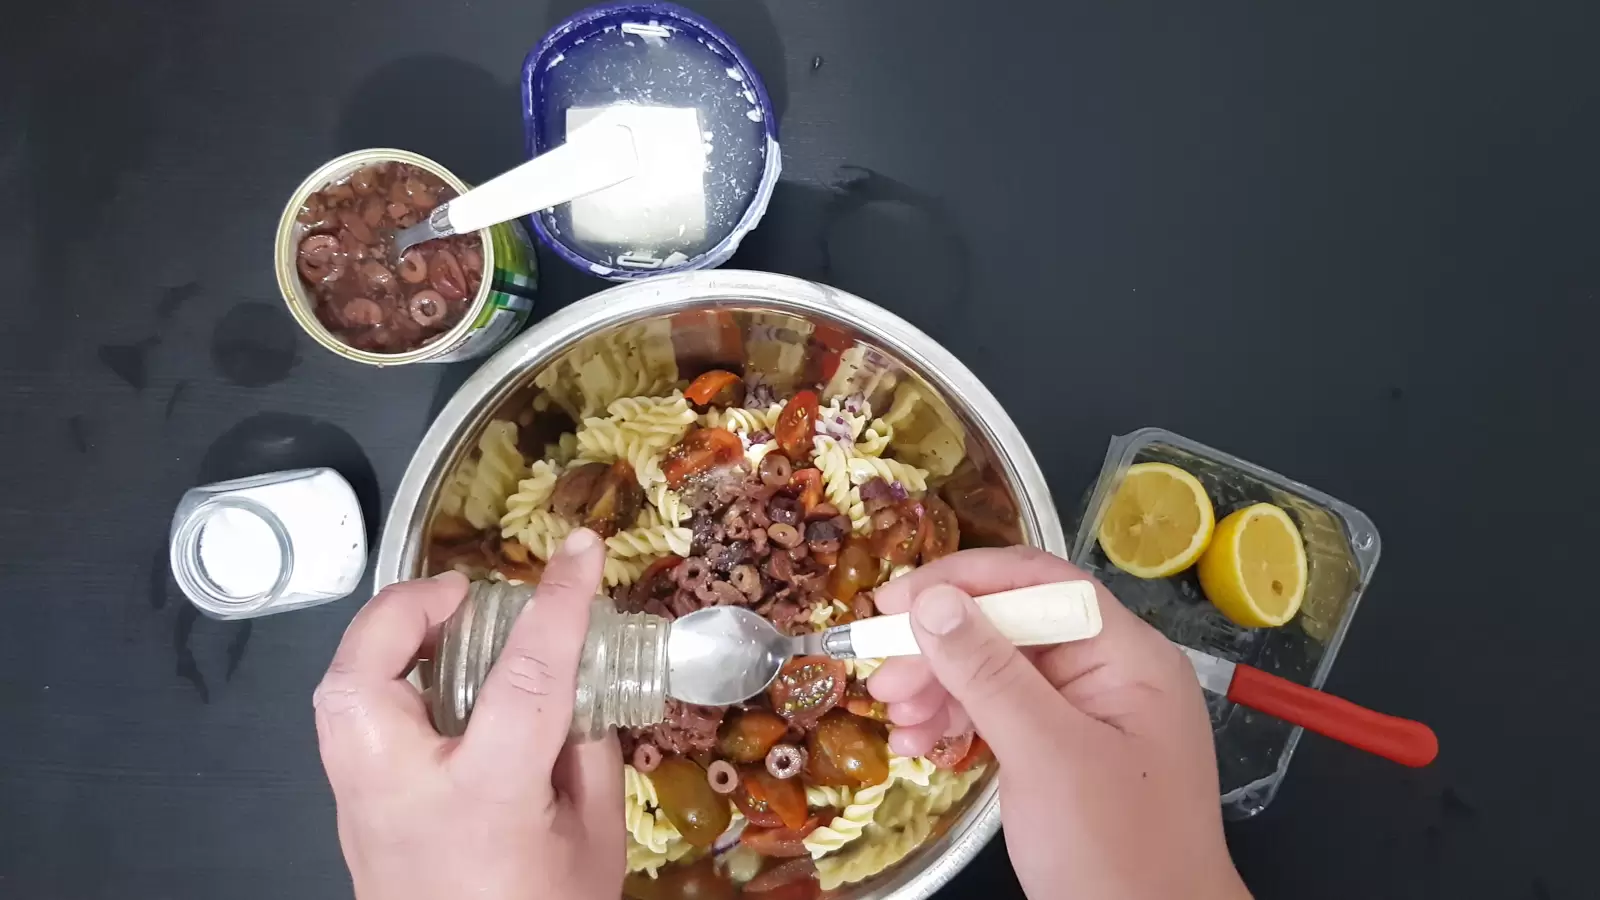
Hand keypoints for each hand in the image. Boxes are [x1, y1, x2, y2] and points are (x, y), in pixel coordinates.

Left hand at [313, 528, 621, 899]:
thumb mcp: (595, 842)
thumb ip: (585, 754)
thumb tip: (576, 687)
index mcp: (481, 794)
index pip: (524, 672)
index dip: (558, 603)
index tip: (580, 551)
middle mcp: (399, 791)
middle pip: (364, 670)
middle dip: (406, 607)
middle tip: (467, 594)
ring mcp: (359, 805)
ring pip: (337, 694)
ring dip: (386, 642)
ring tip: (446, 631)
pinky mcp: (348, 815)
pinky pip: (349, 723)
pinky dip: (382, 683)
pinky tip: (432, 690)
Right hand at [869, 547, 1249, 899]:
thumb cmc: (1117, 851)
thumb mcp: (1046, 755)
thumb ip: (990, 672)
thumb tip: (934, 599)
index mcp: (1129, 656)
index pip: (1042, 582)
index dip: (966, 581)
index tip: (896, 603)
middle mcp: (1112, 674)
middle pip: (1014, 626)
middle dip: (944, 645)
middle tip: (882, 675)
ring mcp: (1089, 716)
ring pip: (1002, 671)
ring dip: (942, 685)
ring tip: (894, 716)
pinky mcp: (1066, 755)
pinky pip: (1005, 715)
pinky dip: (960, 721)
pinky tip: (920, 741)